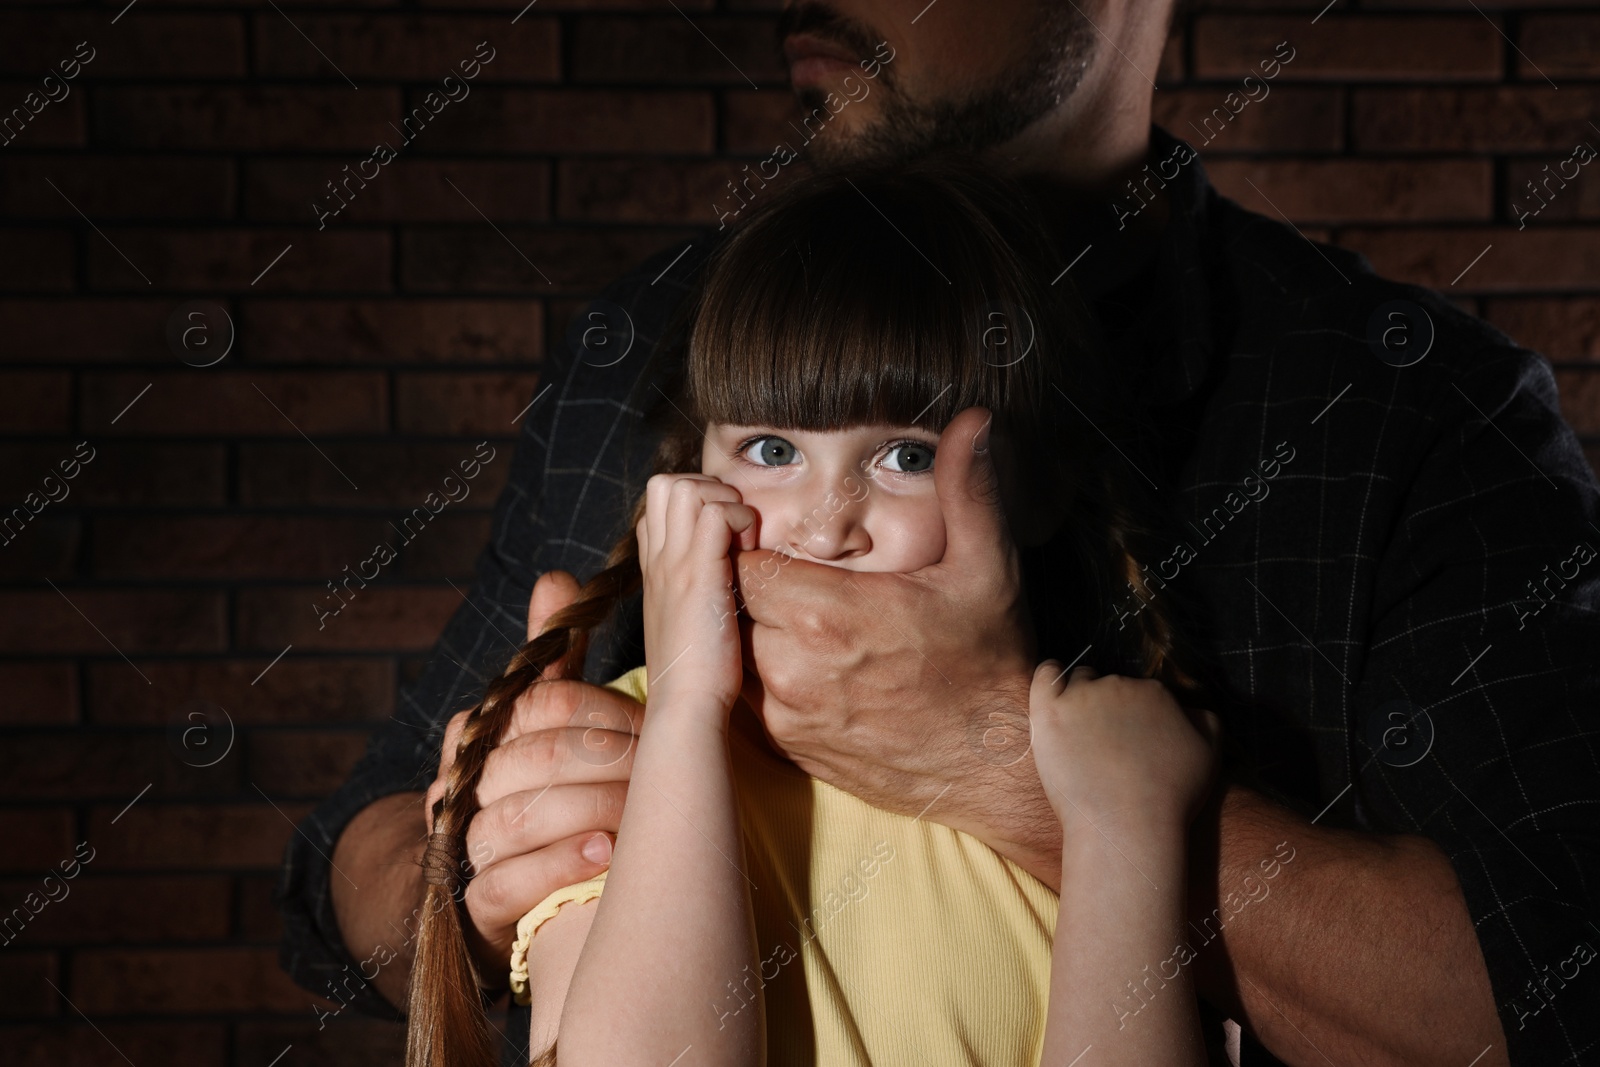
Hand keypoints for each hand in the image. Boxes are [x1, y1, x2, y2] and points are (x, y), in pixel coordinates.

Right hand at [423, 569, 643, 979]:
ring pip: (516, 817)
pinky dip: (559, 865)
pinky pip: (504, 882)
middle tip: (664, 771)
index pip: (543, 702)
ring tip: (643, 815)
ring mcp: (466, 844)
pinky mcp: (477, 905)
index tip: (659, 724)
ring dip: (590, 812)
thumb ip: (553, 656)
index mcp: (482, 728)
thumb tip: (555, 578)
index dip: (607, 711)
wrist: (521, 887)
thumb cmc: (549, 787)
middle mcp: (462, 781)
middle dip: (609, 762)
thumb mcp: (553, 719)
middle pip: (534, 757)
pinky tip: (606, 856)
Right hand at [636, 472, 758, 715]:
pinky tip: (749, 555)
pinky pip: (715, 513)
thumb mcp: (691, 623)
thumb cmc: (698, 676)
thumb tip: (731, 573)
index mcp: (654, 569)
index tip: (723, 537)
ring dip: (724, 502)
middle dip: (709, 490)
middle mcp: (657, 560)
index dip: (695, 504)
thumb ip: (701, 591)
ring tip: (741, 541)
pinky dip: (739, 521)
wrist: (685, 708)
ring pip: (687, 487)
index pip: (659, 503)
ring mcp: (673, 564)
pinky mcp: (697, 574)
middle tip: (734, 531)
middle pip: (666, 482)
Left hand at [733, 408, 1047, 868]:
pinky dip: (771, 674)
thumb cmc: (991, 663)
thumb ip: (967, 489)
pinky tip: (814, 661)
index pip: (743, 562)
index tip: (785, 546)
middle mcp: (794, 667)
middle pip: (735, 607)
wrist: (997, 765)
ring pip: (739, 651)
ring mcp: (787, 713)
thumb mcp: (987, 568)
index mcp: (830, 612)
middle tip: (795, 579)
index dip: (756, 548)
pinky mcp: (790, 746)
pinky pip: (754, 694)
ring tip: (806, 620)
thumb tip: (973, 420)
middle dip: (756, 589)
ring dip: (760, 632)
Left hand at [1028, 663, 1219, 834]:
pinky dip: (1049, 675)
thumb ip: (1205, 721)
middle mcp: (1119, 685)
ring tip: (1077, 729)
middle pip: (1109, 684)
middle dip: (1107, 707)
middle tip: (1103, 744)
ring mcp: (1081, 696)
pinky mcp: (1049, 711)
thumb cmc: (1170, 798)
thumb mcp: (1209, 755)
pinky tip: (1051, 690)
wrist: (1129, 825)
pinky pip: (1046, 676)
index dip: (1134, 715)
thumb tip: (1188, 708)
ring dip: (1078, 695)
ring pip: (1078, 680)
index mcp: (1155, 692)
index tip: (1128, 740)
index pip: (1139, 691)